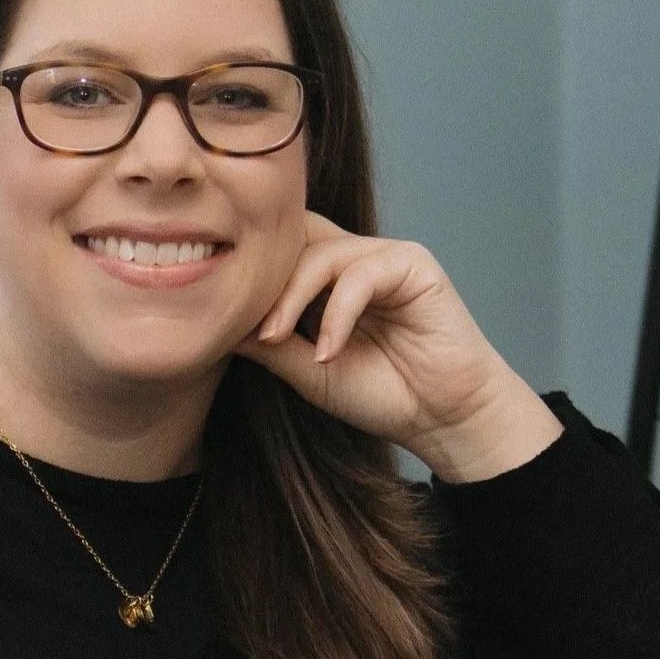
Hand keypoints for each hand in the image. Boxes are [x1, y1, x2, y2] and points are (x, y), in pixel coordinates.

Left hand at [232, 212, 559, 479]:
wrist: (442, 418)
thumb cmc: (383, 395)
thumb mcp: (308, 372)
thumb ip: (269, 345)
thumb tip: (217, 325)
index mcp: (329, 278)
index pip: (281, 250)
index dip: (251, 274)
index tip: (222, 318)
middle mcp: (355, 259)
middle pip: (295, 240)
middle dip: (265, 280)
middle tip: (248, 327)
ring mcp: (384, 258)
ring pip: (322, 254)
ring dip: (292, 298)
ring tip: (278, 338)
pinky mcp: (414, 264)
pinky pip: (360, 275)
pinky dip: (337, 314)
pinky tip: (327, 351)